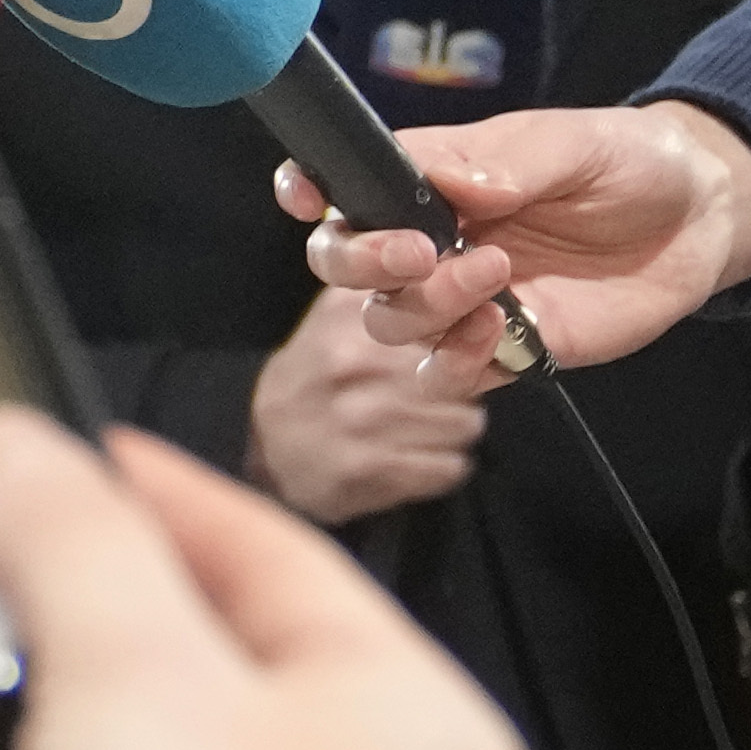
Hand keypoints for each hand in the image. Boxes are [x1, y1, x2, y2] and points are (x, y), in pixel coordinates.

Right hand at [238, 279, 489, 522]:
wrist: (265, 441)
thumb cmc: (319, 372)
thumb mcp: (340, 313)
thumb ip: (395, 287)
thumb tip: (468, 279)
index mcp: (352, 315)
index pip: (446, 313)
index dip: (473, 325)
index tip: (484, 325)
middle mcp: (356, 362)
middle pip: (464, 373)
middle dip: (462, 384)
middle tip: (436, 390)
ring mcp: (362, 420)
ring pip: (465, 423)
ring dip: (452, 426)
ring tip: (419, 423)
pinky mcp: (369, 470)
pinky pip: (448, 466)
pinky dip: (440, 464)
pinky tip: (412, 454)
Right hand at [293, 95, 750, 376]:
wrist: (702, 219)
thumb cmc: (630, 162)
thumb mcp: (576, 143)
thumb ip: (509, 161)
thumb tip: (441, 178)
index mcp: (433, 177)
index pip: (348, 183)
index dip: (311, 190)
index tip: (305, 197)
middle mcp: (435, 239)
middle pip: (345, 264)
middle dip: (360, 261)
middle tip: (419, 250)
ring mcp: (466, 298)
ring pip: (390, 322)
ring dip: (424, 306)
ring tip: (494, 275)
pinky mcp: (507, 347)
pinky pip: (448, 373)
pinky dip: (458, 360)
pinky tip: (502, 329)